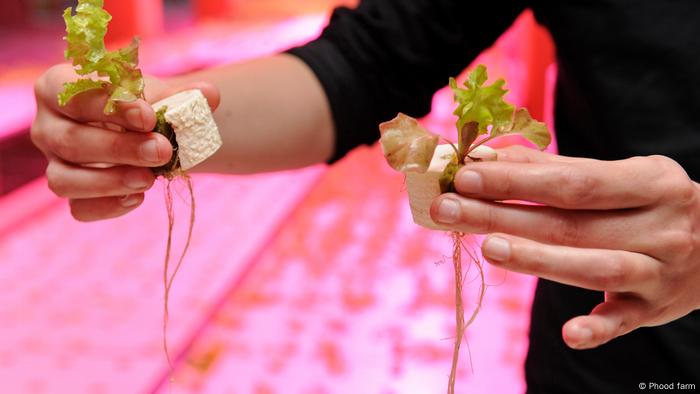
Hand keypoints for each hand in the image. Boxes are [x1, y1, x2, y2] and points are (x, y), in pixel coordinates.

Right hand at [31, 64, 219, 220]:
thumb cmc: (143, 102)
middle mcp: (46, 125)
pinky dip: (108, 206)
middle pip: (69, 141)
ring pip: (64, 180)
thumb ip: (182, 94)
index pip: (71, 94)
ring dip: (109, 182)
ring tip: (150, 179)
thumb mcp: (160, 93)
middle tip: (162, 151)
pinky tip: (137, 197)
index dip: (109, 106)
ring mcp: (54, 162)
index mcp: (58, 87)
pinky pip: (79, 209)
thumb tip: (208, 95)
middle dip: (118, 148)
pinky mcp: (71, 191)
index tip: (149, 117)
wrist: (146, 129)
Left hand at [430, 145, 699, 349]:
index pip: (573, 181)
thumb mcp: (622, 176)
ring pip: (594, 267)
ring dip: (537, 260)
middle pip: (571, 223)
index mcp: (652, 183)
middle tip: (449, 208)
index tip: (468, 174)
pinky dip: (597, 328)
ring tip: (487, 248)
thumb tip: (489, 159)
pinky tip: (569, 333)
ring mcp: (659, 272)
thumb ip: (557, 171)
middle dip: (504, 215)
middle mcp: (659, 227)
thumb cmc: (652, 203)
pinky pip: (624, 322)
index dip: (519, 179)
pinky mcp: (653, 309)